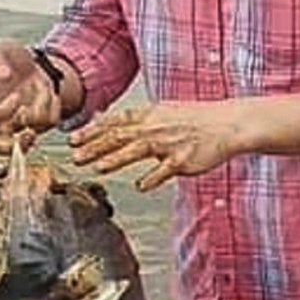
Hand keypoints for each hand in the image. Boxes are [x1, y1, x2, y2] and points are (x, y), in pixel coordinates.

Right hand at [0, 39, 62, 144]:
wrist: (30, 60)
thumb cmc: (8, 55)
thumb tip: (4, 76)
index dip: (3, 112)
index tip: (16, 95)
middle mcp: (1, 119)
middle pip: (0, 148)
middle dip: (15, 146)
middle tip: (29, 133)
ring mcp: (22, 123)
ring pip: (33, 131)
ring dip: (41, 107)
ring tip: (39, 84)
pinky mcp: (41, 122)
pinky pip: (51, 123)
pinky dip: (53, 106)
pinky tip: (49, 90)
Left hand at [71, 101, 258, 191]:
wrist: (226, 124)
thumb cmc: (195, 120)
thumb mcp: (163, 113)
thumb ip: (137, 121)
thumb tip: (109, 124)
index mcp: (149, 115)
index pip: (115, 121)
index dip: (92, 130)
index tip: (73, 139)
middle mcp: (156, 128)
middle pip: (120, 136)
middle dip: (95, 146)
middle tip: (75, 157)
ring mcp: (170, 144)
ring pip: (136, 150)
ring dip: (115, 159)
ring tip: (97, 168)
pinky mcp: (184, 160)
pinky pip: (165, 170)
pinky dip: (152, 178)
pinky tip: (139, 186)